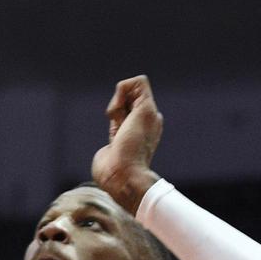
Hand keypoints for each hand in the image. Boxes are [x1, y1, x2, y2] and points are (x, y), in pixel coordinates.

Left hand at [90, 75, 163, 214]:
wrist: (123, 178)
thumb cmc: (112, 173)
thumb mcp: (110, 154)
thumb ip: (113, 143)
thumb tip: (110, 148)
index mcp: (143, 132)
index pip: (130, 110)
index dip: (116, 115)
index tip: (113, 135)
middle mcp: (150, 121)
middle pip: (133, 96)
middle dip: (118, 106)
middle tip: (115, 128)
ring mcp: (150, 115)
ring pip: (136, 86)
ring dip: (118, 99)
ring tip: (115, 120)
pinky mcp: (147, 108)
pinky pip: (138, 82)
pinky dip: (121, 92)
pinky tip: (116, 113)